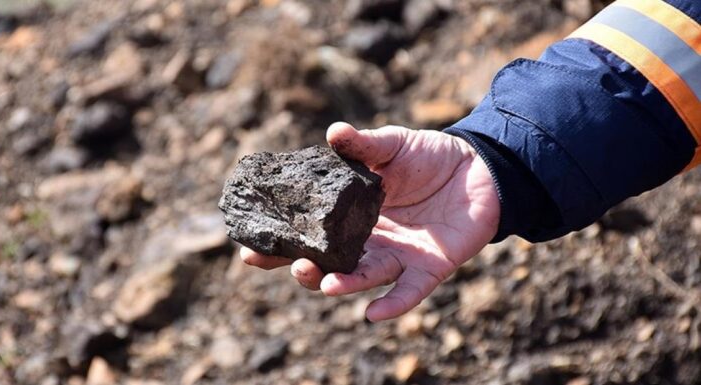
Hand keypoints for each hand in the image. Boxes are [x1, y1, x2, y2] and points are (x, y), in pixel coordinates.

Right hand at [240, 122, 499, 320]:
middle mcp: (369, 241)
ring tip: (322, 282)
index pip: (310, 233)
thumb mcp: (392, 145)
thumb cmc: (430, 156)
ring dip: (342, 283)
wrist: (479, 168)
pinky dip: (392, 305)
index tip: (249, 248)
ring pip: (363, 277)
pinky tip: (373, 314)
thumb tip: (333, 132)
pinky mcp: (429, 268)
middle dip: (305, 268)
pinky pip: (409, 291)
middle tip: (286, 263)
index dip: (281, 243)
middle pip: (329, 263)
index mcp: (351, 214)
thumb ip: (363, 146)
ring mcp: (398, 256)